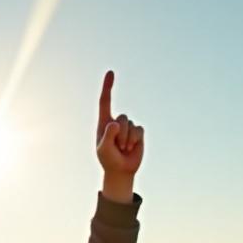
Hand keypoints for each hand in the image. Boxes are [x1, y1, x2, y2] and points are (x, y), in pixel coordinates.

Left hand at [94, 70, 143, 202]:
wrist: (121, 170)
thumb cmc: (108, 159)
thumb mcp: (103, 149)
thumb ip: (107, 136)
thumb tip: (115, 123)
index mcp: (104, 122)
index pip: (105, 101)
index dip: (107, 86)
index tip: (110, 72)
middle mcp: (116, 121)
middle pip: (121, 118)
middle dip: (120, 134)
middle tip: (116, 147)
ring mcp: (128, 126)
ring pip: (130, 125)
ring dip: (127, 139)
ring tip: (122, 149)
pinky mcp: (138, 132)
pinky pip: (139, 130)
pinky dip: (135, 140)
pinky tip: (131, 148)